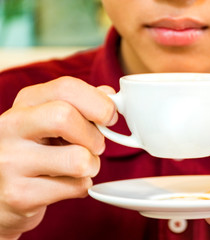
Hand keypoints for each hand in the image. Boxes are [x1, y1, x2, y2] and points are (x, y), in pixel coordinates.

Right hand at [0, 77, 116, 238]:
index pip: (66, 87)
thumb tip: (109, 94)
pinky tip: (66, 184)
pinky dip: (82, 186)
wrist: (2, 190)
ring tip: (80, 167)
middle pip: (65, 117)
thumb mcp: (51, 119)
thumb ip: (81, 104)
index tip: (109, 118)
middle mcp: (11, 127)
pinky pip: (75, 187)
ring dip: (92, 165)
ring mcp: (10, 161)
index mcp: (26, 102)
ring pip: (77, 159)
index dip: (99, 102)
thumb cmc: (36, 148)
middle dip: (94, 136)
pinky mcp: (19, 194)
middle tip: (95, 147)